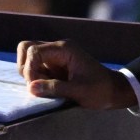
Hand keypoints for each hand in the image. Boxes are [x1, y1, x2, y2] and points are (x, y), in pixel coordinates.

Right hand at [17, 39, 135, 109]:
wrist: (114, 91)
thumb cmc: (100, 90)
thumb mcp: (79, 91)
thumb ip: (55, 88)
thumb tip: (31, 87)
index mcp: (64, 49)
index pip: (34, 51)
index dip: (29, 68)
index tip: (34, 87)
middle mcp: (57, 49)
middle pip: (27, 48)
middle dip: (25, 67)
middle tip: (35, 84)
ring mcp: (55, 57)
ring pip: (29, 58)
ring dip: (30, 74)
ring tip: (44, 88)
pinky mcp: (54, 67)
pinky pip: (36, 68)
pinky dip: (36, 78)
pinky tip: (48, 89)